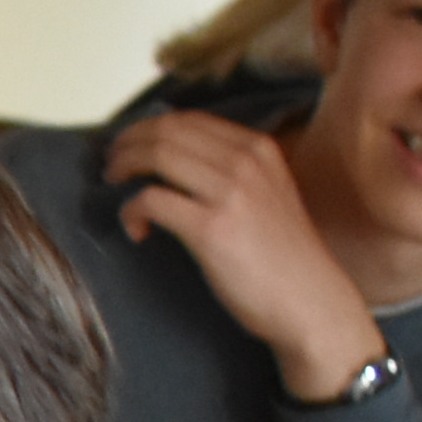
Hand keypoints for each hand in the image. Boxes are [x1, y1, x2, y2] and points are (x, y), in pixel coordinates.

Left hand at [102, 110, 387, 396]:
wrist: (310, 301)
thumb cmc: (283, 257)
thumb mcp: (268, 194)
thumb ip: (232, 172)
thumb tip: (173, 158)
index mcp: (259, 149)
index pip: (189, 120)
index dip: (148, 128)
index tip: (129, 144)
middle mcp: (246, 162)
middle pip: (167, 132)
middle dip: (128, 143)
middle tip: (111, 166)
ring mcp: (230, 193)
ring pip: (156, 156)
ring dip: (124, 168)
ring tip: (114, 187)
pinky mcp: (212, 228)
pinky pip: (152, 200)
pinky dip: (132, 210)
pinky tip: (136, 229)